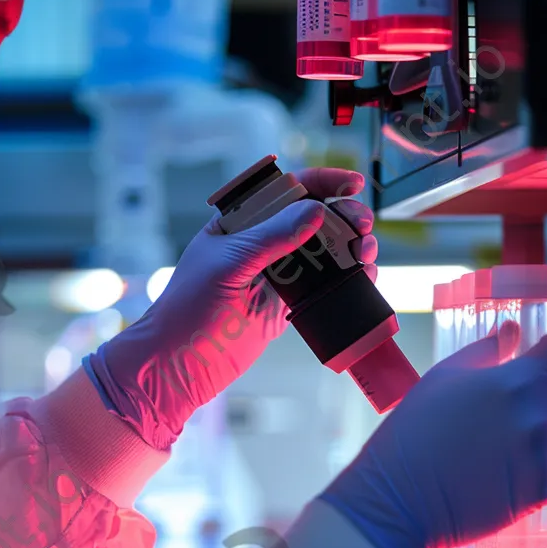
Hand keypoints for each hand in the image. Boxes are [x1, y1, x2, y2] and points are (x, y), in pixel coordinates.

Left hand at [86, 168, 377, 449]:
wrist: (179, 365)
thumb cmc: (190, 309)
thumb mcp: (230, 264)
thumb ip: (272, 237)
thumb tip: (316, 211)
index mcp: (239, 222)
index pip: (286, 190)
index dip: (321, 182)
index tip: (352, 184)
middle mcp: (260, 245)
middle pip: (312, 219)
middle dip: (344, 217)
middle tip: (363, 226)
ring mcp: (275, 277)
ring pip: (323, 254)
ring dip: (350, 249)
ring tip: (366, 254)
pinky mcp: (285, 308)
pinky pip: (322, 288)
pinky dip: (346, 282)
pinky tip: (363, 279)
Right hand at [320, 327, 546, 547]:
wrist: (401, 499)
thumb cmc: (413, 435)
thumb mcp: (443, 378)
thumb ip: (485, 351)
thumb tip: (511, 331)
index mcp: (519, 377)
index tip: (541, 362)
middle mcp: (542, 412)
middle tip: (522, 406)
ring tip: (517, 441)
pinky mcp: (546, 489)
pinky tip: (516, 470)